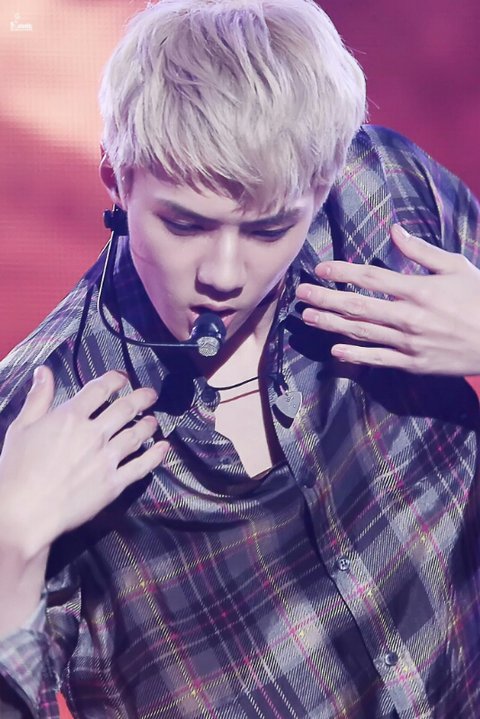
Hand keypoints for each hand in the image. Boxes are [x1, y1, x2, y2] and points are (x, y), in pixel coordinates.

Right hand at [0, 367, 167, 557]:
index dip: (116, 379)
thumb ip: (38, 398)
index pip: (101, 389)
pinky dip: (155, 456)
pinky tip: (164, 448)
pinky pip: (141, 466)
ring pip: (137, 434)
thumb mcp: (21, 428)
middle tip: (150, 394)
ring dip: (149, 425)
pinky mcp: (113, 483)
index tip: (123, 378)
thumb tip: (44, 372)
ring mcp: (106, 459)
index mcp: (70, 417)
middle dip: (142, 397)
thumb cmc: (16, 472)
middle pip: (126, 408)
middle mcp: (93, 434)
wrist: (23, 512)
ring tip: (154, 421)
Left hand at [296, 224, 479, 375]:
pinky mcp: (414, 364)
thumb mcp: (456, 267)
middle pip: (357, 306)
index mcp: (418, 289)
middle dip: (325, 299)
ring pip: (361, 333)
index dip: (342, 271)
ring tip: (307, 317)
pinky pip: (378, 360)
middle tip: (301, 294)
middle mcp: (408, 317)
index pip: (370, 277)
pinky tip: (335, 350)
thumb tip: (394, 230)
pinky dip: (355, 356)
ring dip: (331, 324)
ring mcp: (409, 343)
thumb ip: (421, 251)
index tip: (320, 267)